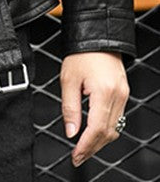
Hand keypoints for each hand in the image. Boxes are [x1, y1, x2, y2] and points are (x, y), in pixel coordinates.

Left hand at [60, 50, 128, 166]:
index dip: (86, 146)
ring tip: (84, 147)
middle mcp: (118, 96)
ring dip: (99, 141)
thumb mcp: (68, 80)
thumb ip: (70, 108)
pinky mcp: (123, 93)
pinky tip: (94, 131)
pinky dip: (106, 128)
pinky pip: (117, 118)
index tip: (76, 155)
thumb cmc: (82, 54)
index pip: (97, 129)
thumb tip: (71, 132)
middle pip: (108, 133)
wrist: (97, 37)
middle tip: (78, 156)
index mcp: (103, 92)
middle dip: (92, 148)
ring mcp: (123, 95)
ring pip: (115, 128)